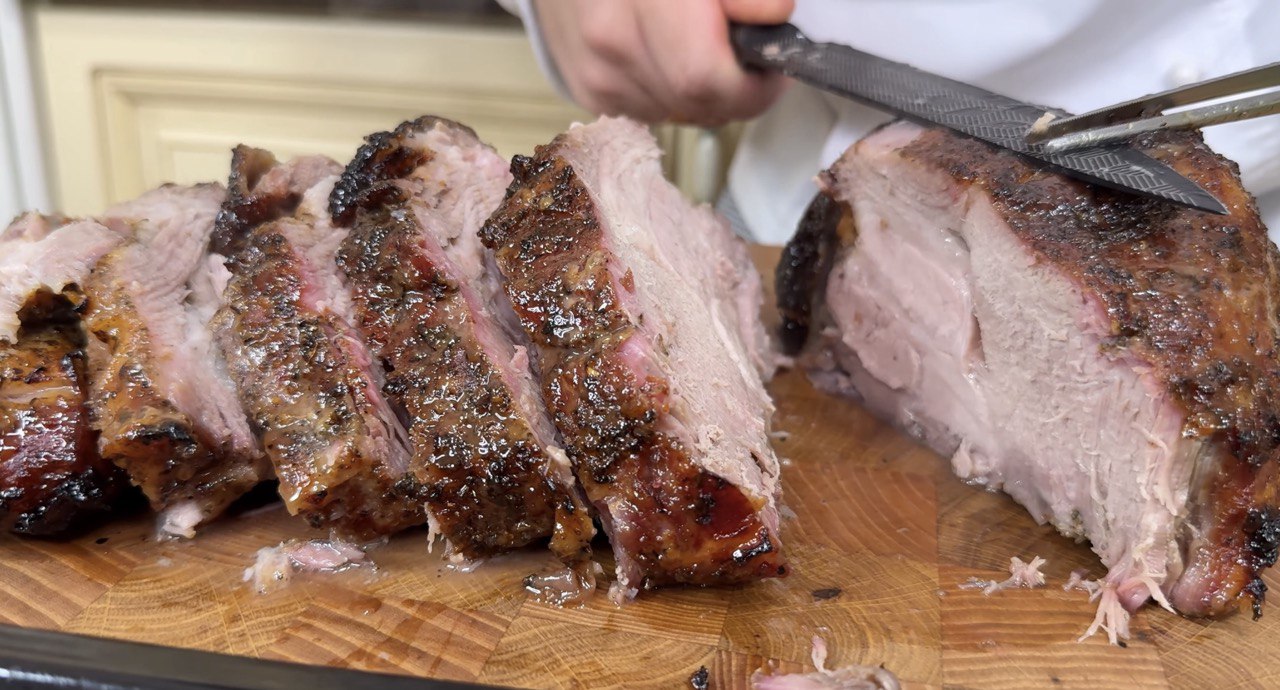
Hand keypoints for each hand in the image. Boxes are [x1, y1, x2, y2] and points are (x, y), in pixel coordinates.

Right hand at [533, 0, 793, 126]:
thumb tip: (777, 14)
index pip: (704, 76)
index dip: (752, 82)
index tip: (772, 65)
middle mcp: (610, 36)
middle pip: (696, 102)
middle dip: (735, 89)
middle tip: (745, 55)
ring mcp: (595, 69)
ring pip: (680, 113)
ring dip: (702, 92)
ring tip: (697, 44)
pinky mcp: (587, 89)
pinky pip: (652, 112)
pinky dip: (671, 93)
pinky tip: (664, 53)